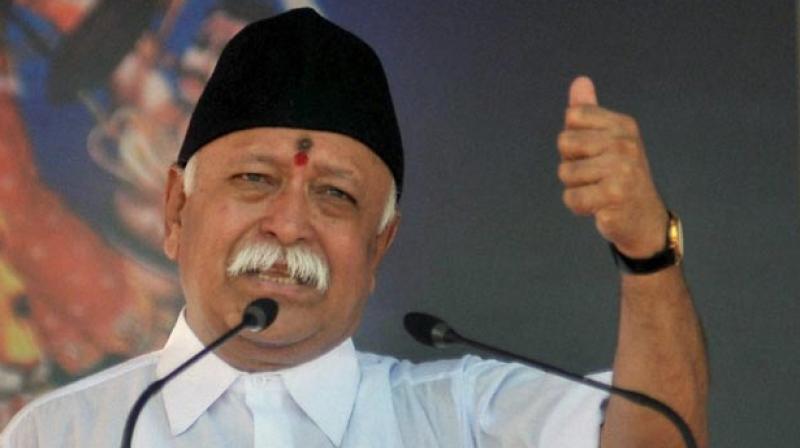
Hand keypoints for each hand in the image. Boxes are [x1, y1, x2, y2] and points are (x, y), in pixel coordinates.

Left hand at [557, 76, 666, 257]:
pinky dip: (579, 206)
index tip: (593, 154)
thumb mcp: (606, 141)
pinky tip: (599, 207)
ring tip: (599, 191)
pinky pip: (572, 198)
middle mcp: (625, 144)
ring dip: (576, 188)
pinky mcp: (614, 196)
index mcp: (623, 125)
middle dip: (572, 164)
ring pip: (566, 173)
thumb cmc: (619, 178)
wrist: (643, 219)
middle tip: (596, 176)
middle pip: (565, 142)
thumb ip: (589, 112)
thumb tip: (579, 81)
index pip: (572, 116)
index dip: (574, 139)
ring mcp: (622, 170)